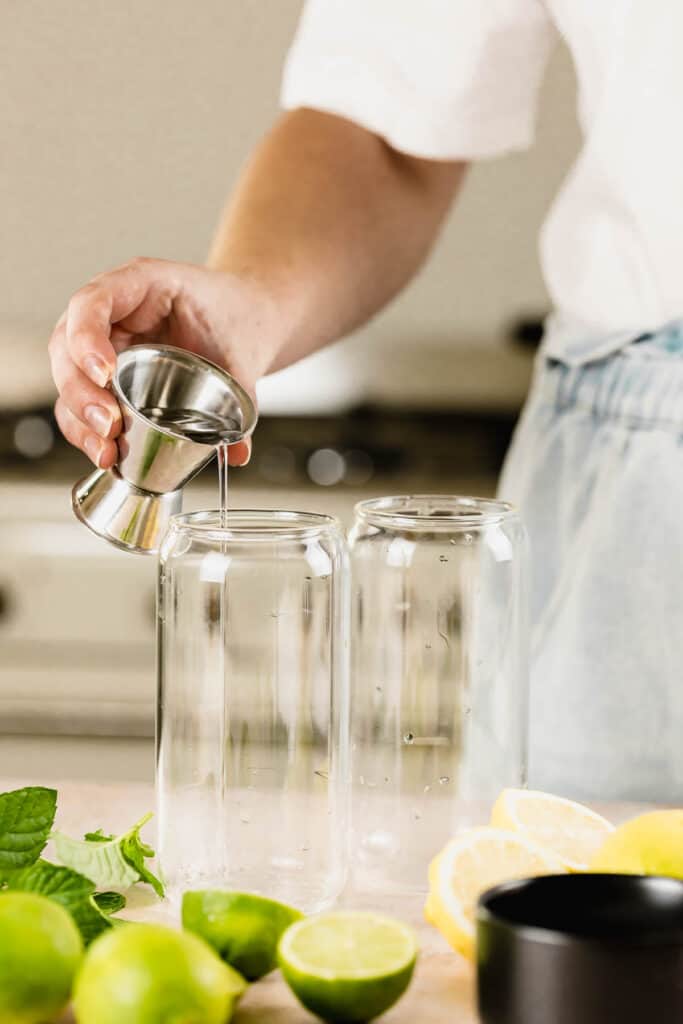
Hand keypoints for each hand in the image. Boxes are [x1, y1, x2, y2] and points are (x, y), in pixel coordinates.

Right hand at [49, 258, 279, 467]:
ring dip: (79, 417)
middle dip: (81, 391)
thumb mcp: (243, 348)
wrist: (244, 321)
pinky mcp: (108, 376)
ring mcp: (104, 342)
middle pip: (67, 344)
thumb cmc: (236, 316)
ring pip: (69, 377)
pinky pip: (83, 401)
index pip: (93, 301)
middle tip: (108, 424)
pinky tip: (106, 454)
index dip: (87, 338)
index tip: (105, 375)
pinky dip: (87, 429)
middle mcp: (112, 312)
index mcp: (142, 283)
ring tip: (106, 450)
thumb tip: (236, 453)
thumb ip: (240, 396)